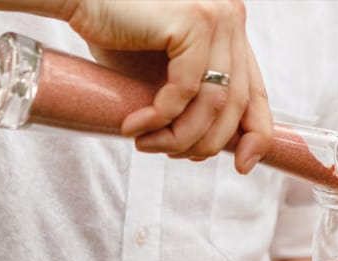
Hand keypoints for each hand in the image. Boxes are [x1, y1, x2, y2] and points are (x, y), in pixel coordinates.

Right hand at [67, 0, 271, 172]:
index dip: (257, 135)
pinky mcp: (193, 19)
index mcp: (232, 32)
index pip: (257, 93)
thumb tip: (208, 150)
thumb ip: (193, 103)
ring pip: (213, 102)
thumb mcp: (165, 78)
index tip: (243, 167)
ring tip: (147, 145)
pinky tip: (136, 126)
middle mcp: (232, 18)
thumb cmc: (115, 38)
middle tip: (169, 154)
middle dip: (205, 142)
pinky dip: (161, 117)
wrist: (80, 2)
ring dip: (180, 136)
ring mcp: (217, 15)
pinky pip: (185, 89)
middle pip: (237, 103)